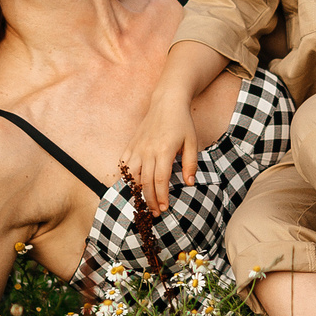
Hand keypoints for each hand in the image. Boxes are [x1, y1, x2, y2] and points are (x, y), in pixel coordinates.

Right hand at [124, 95, 200, 215]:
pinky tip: (130, 185)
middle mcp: (148, 150)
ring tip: (142, 202)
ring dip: (136, 191)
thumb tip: (189, 184)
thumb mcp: (192, 142)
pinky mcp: (131, 144)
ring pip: (131, 175)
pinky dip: (124, 176)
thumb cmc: (182, 122)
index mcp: (164, 150)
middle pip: (145, 181)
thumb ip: (191, 164)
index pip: (161, 180)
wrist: (167, 102)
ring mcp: (137, 147)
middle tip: (154, 213)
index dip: (161, 197)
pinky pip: (124, 164)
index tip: (164, 209)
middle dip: (149, 200)